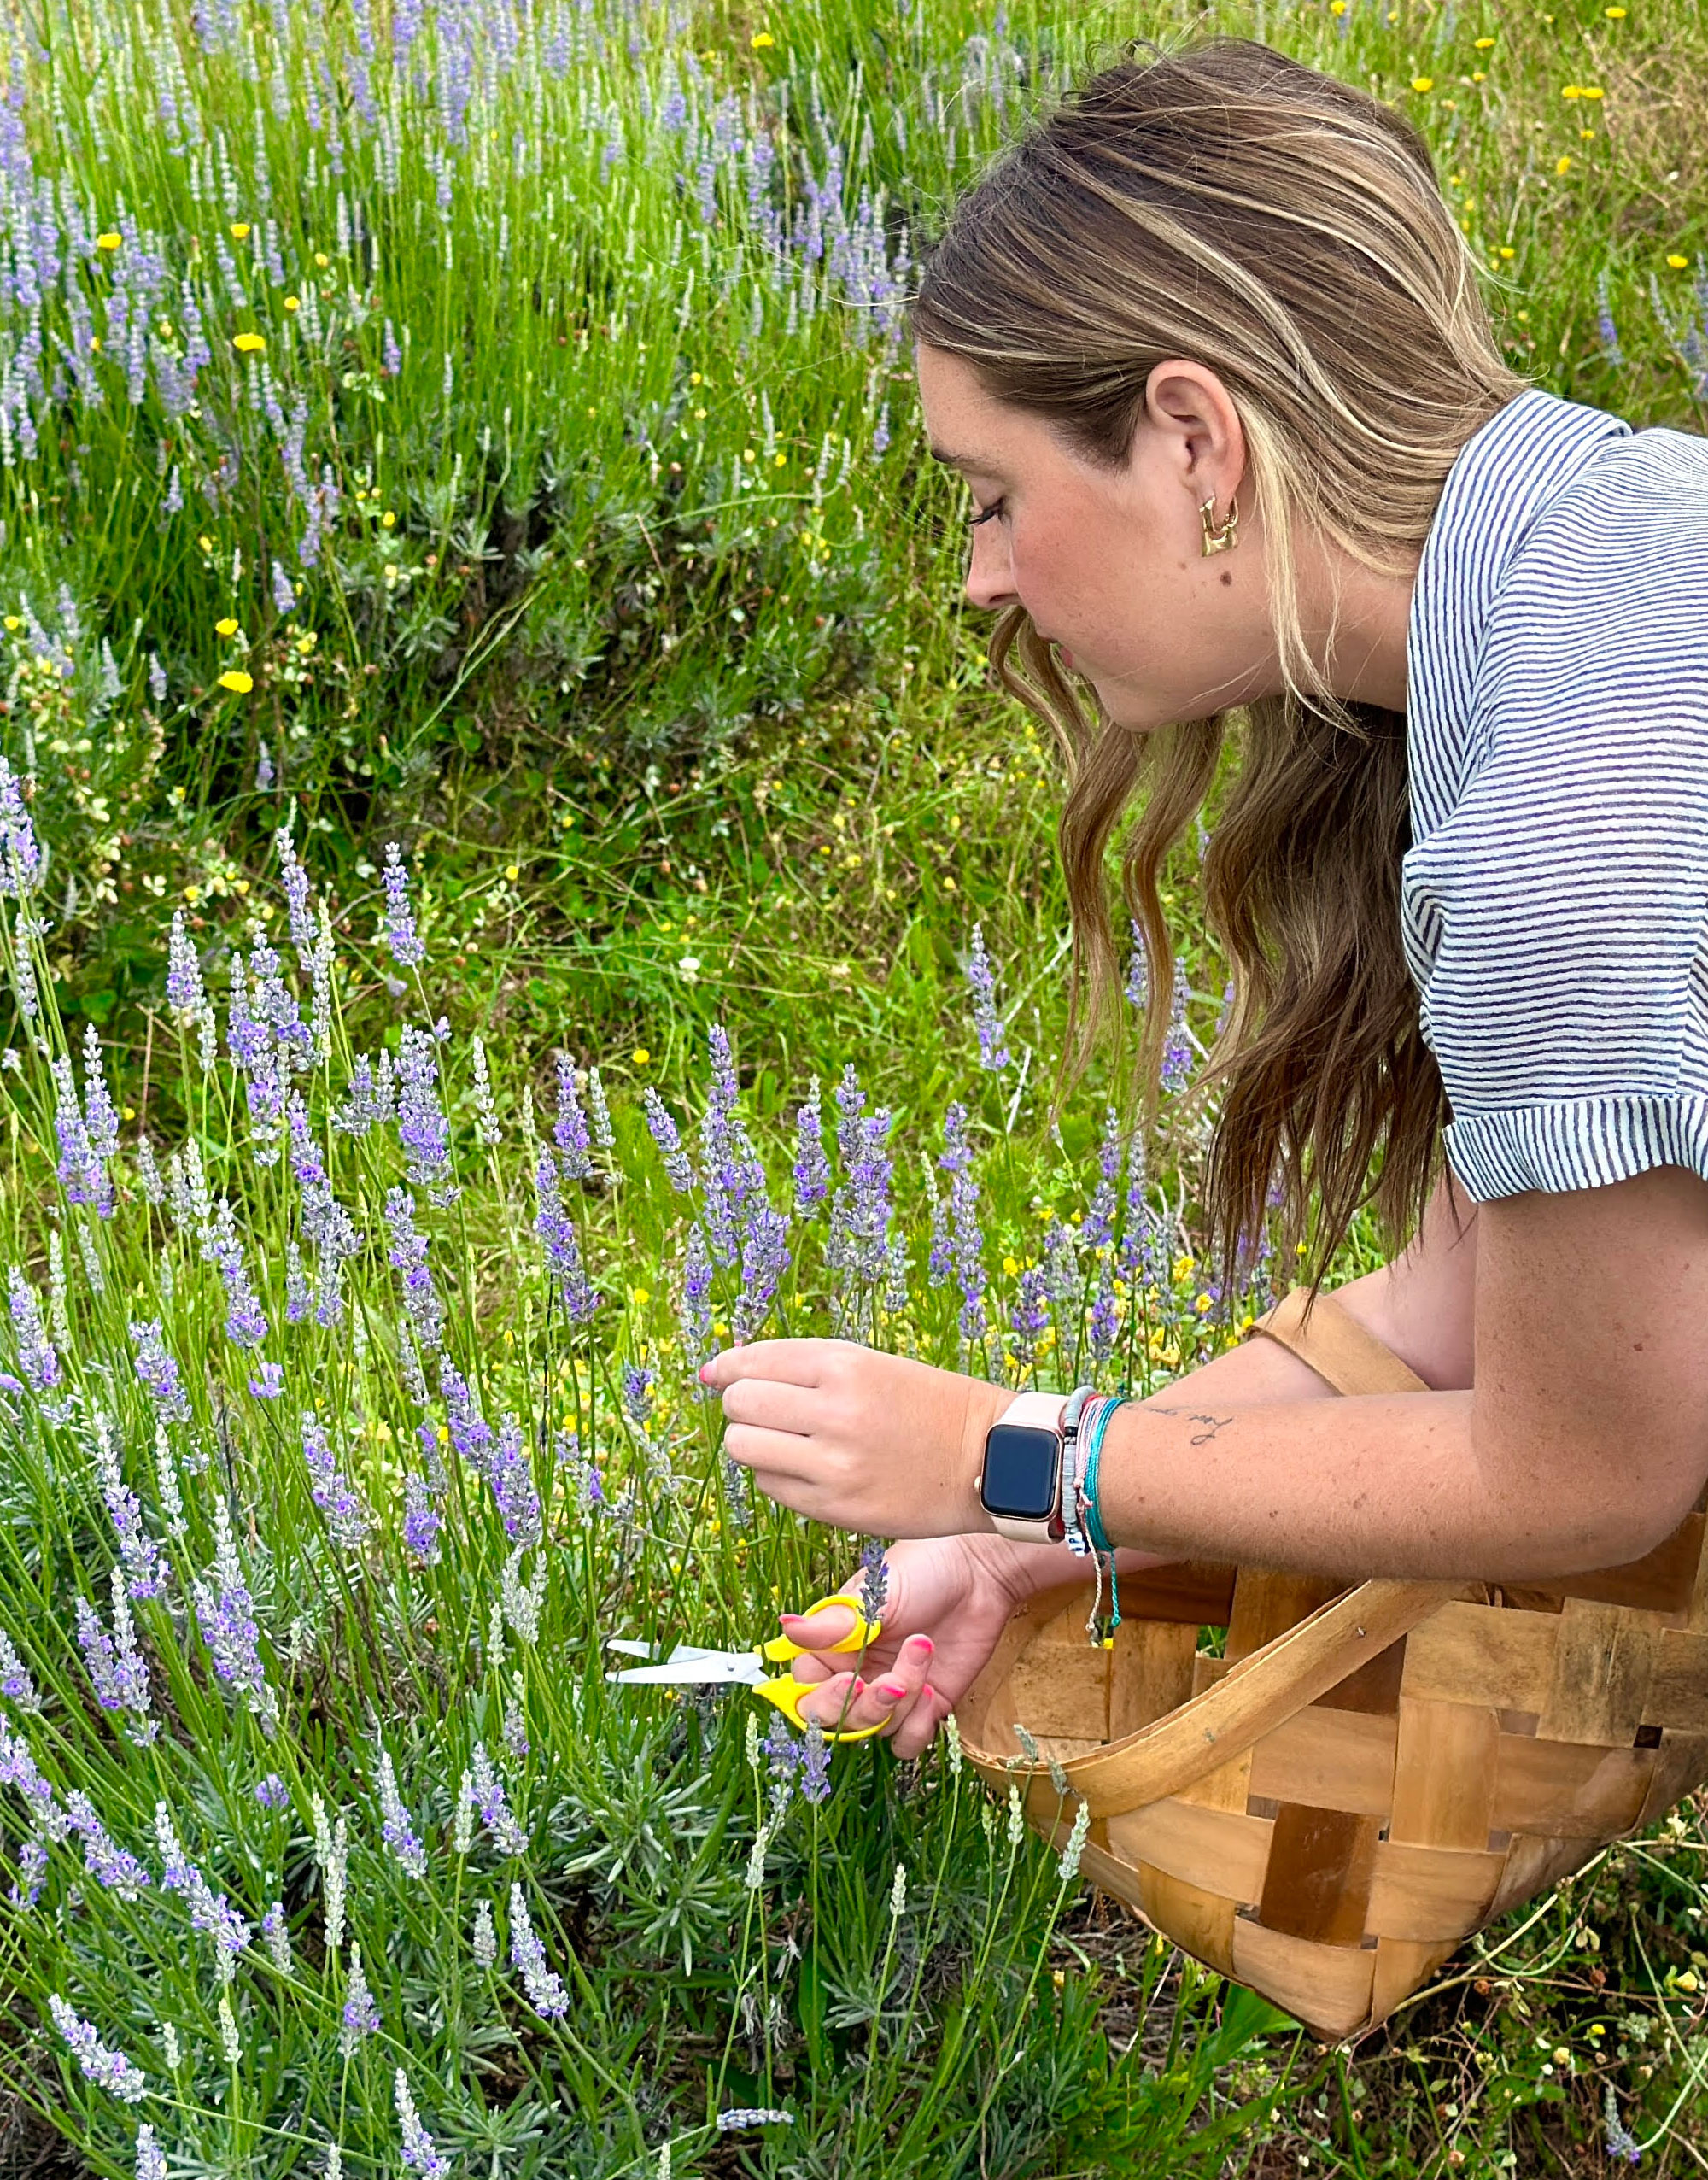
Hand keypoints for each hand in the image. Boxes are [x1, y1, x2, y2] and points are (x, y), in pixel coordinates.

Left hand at [699, 1338, 1008, 1537]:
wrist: (988, 1458)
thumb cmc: (927, 1405)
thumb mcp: (871, 1364)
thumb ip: (800, 1367)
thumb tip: (716, 1372)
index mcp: (844, 1365)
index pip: (752, 1361)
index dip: (728, 1368)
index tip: (718, 1374)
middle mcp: (834, 1412)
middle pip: (740, 1404)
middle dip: (741, 1405)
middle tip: (764, 1410)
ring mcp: (833, 1464)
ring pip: (744, 1447)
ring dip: (752, 1442)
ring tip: (785, 1441)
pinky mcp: (835, 1507)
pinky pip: (771, 1485)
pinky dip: (777, 1473)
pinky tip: (808, 1467)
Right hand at [784, 1533, 1037, 1757]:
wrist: (981, 1571)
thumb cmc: (923, 1569)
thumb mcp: (875, 1595)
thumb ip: (832, 1624)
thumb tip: (787, 1625)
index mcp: (833, 1646)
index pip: (806, 1692)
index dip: (823, 1698)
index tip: (850, 1681)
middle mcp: (857, 1673)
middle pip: (838, 1721)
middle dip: (865, 1708)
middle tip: (892, 1683)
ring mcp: (891, 1692)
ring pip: (876, 1730)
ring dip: (902, 1701)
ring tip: (924, 1649)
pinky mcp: (926, 1706)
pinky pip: (907, 1742)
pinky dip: (917, 1727)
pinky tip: (933, 1692)